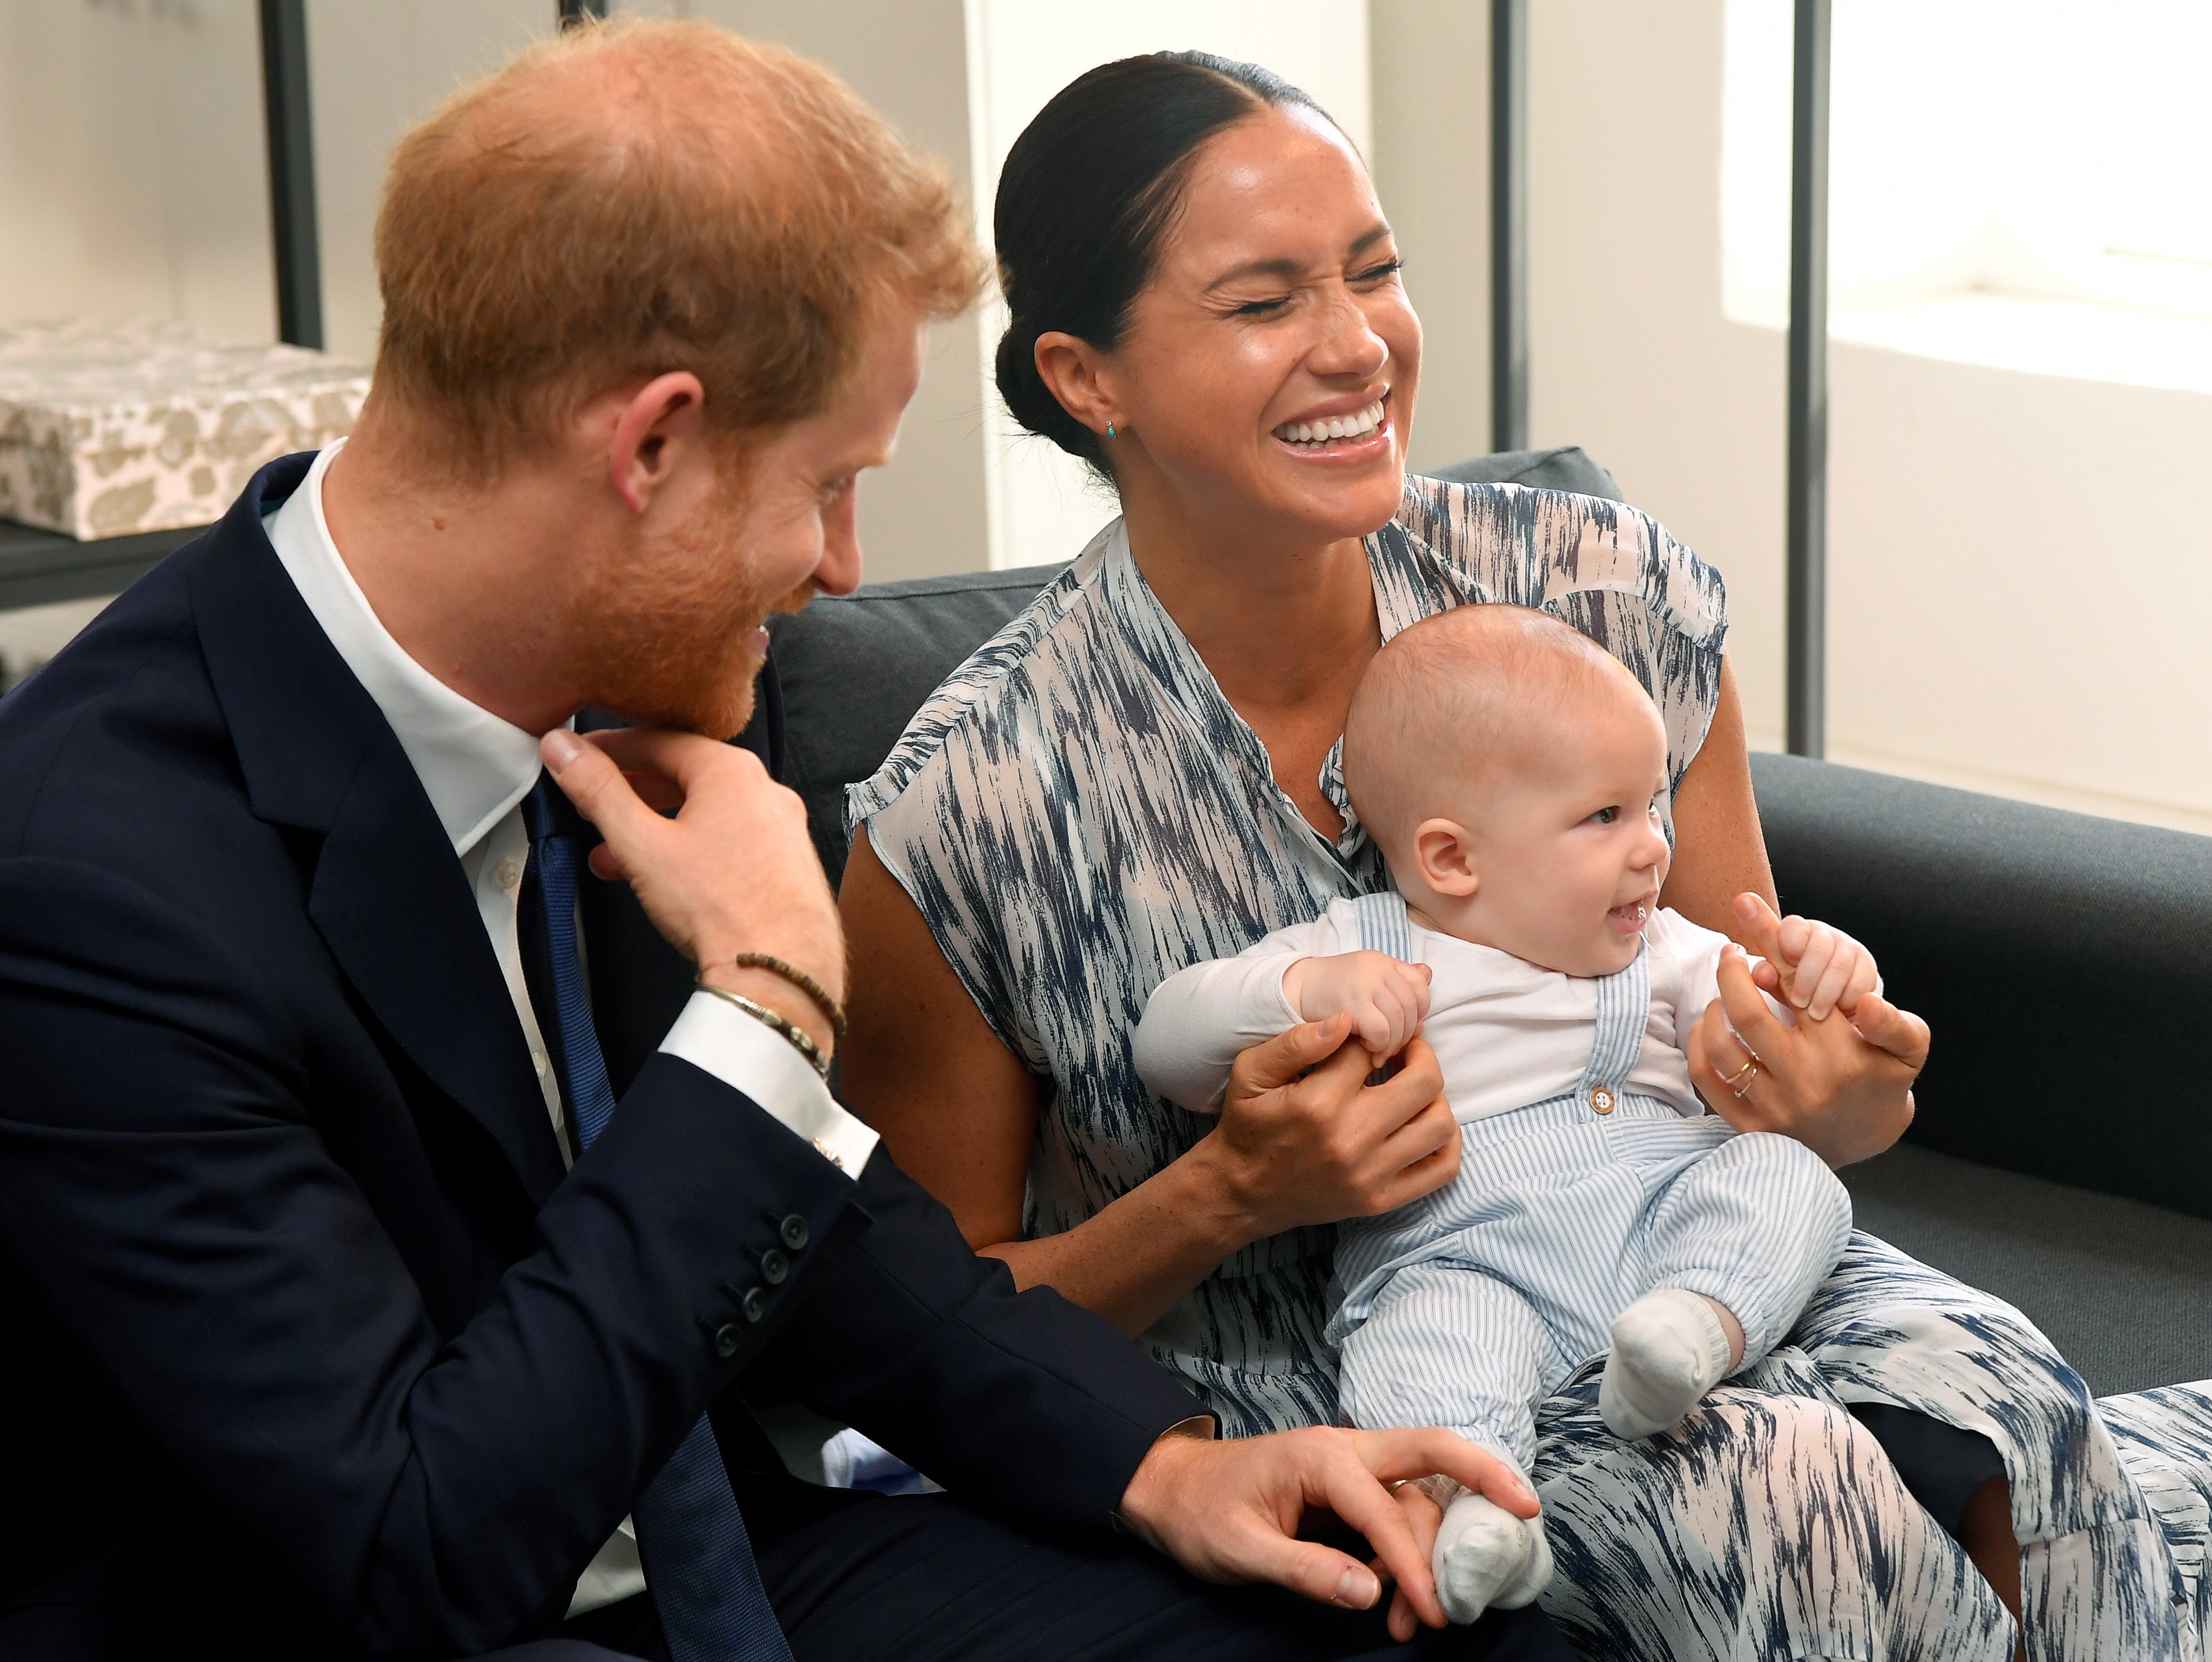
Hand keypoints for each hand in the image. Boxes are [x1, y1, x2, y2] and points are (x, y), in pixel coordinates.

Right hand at [541, 727, 842, 1050]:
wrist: (780, 971)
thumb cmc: (722, 908)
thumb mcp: (642, 843)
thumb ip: (598, 791)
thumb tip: (564, 749)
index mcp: (732, 771)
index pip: (659, 740)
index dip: (610, 747)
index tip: (580, 754)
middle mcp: (764, 791)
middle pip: (683, 775)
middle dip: (630, 791)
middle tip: (593, 801)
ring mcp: (781, 829)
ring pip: (704, 813)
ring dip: (653, 827)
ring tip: (612, 853)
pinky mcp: (785, 865)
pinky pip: (727, 842)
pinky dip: (687, 849)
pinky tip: (658, 878)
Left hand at [1115, 1426, 1538, 1630]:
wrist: (1170, 1489)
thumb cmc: (1199, 1512)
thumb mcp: (1239, 1549)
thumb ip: (1304, 1568)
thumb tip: (1369, 1589)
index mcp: (1320, 1456)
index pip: (1384, 1508)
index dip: (1414, 1562)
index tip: (1436, 1610)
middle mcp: (1345, 1452)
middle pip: (1430, 1451)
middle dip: (1483, 1474)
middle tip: (1528, 1510)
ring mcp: (1351, 1469)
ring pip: (1417, 1496)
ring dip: (1432, 1550)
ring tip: (1422, 1618)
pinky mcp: (1350, 1492)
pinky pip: (1399, 1512)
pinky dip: (1411, 1552)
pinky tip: (1403, 1598)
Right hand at [1200, 1019, 1459, 1239]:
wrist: (1241, 1192)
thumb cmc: (1248, 1126)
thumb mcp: (1251, 1072)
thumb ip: (1295, 1042)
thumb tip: (1347, 1019)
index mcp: (1319, 1102)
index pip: (1372, 1049)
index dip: (1372, 1035)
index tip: (1367, 1038)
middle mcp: (1351, 1139)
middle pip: (1424, 1081)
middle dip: (1420, 1055)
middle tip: (1404, 1051)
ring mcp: (1370, 1174)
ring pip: (1439, 1124)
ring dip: (1435, 1098)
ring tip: (1414, 1088)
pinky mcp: (1380, 1200)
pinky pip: (1441, 1170)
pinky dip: (1447, 1143)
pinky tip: (1426, 1124)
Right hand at [1283, 952, 1432, 1059]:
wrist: (1293, 989)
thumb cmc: (1333, 993)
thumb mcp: (1367, 982)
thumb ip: (1396, 986)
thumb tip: (1427, 996)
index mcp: (1383, 961)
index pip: (1420, 984)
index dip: (1419, 1011)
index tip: (1405, 1028)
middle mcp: (1377, 967)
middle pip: (1411, 1005)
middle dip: (1406, 1033)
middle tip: (1392, 1048)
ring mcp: (1364, 983)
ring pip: (1398, 1020)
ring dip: (1392, 1043)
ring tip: (1378, 1053)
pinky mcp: (1350, 1003)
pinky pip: (1381, 1030)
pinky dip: (1379, 1045)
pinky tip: (1367, 1049)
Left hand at [1687, 920, 1929, 1167]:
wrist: (1863, 1141)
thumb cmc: (1883, 1080)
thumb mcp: (1908, 1049)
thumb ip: (1895, 1022)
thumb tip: (1868, 1001)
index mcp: (1842, 1052)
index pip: (1796, 986)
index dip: (1769, 944)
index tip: (1748, 910)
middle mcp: (1805, 1080)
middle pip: (1746, 1013)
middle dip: (1729, 972)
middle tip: (1729, 954)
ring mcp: (1775, 1106)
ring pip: (1721, 1045)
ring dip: (1713, 1008)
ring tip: (1724, 994)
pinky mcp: (1750, 1127)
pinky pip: (1707, 1078)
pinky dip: (1699, 1044)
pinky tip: (1710, 1027)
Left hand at [1738, 897, 1878, 1019]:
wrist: (1829, 1005)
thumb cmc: (1794, 988)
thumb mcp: (1778, 983)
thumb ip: (1768, 976)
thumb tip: (1763, 974)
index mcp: (1795, 932)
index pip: (1793, 926)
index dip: (1790, 941)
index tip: (1788, 959)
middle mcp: (1823, 935)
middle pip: (1819, 947)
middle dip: (1807, 977)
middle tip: (1798, 1002)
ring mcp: (1848, 948)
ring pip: (1839, 965)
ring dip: (1826, 992)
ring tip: (1815, 1014)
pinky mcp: (1867, 966)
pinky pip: (1861, 981)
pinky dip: (1849, 998)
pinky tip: (1839, 1011)